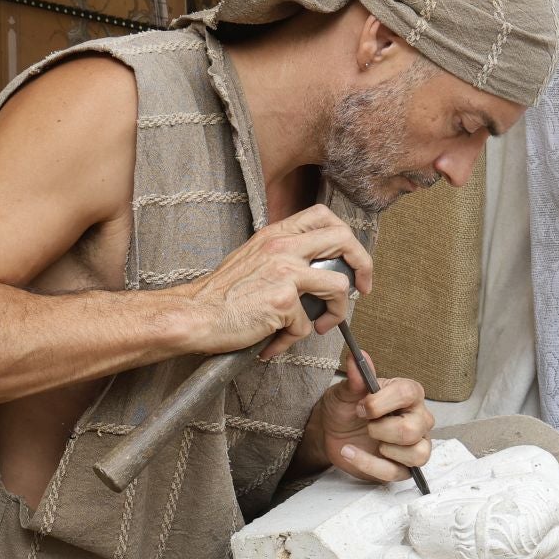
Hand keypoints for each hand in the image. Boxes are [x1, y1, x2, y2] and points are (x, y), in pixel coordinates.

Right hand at [177, 205, 372, 356]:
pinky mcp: (283, 300)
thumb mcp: (253, 259)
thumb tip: (315, 273)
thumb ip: (282, 257)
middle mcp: (282, 246)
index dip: (347, 239)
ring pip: (338, 286)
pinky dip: (293, 339)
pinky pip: (307, 324)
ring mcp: (284, 271)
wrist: (195, 315)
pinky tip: (274, 342)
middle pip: (344, 240)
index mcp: (276, 234)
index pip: (324, 217)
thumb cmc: (221, 295)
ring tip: (317, 327)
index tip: (351, 264)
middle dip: (363, 266)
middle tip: (360, 291)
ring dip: (334, 314)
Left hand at [304, 347, 432, 482]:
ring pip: (417, 454)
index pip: (409, 394)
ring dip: (384, 449)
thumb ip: (355, 378)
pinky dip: (369, 464)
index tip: (361, 406)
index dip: (382, 402)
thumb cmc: (346, 408)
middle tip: (365, 424)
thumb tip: (357, 356)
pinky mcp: (403, 467)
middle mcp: (419, 419)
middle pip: (413, 429)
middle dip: (381, 429)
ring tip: (367, 439)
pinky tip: (351, 453)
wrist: (332, 432)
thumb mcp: (345, 392)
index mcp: (409, 394)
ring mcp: (415, 445)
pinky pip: (397, 473)